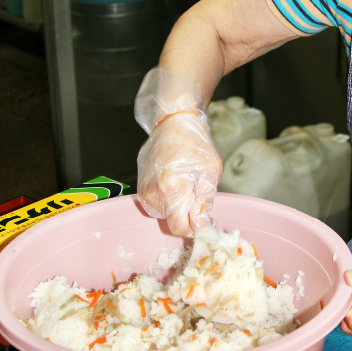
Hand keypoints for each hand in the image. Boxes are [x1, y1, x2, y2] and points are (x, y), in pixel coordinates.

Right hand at [135, 68, 222, 236]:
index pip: (180, 228)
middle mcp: (153, 192)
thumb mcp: (210, 173)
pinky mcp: (140, 188)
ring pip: (165, 215)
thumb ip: (204, 203)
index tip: (207, 222)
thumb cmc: (194, 143)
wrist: (173, 121)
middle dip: (189, 217)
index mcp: (172, 187)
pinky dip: (169, 201)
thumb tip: (202, 227)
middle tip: (200, 197)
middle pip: (172, 223)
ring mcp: (144, 190)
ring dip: (179, 208)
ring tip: (187, 185)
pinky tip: (177, 183)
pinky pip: (157, 205)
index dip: (196, 229)